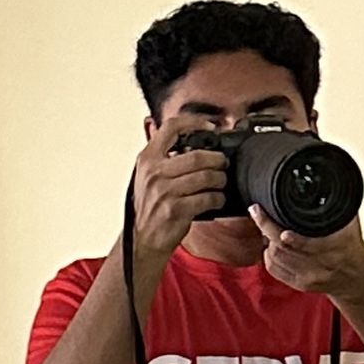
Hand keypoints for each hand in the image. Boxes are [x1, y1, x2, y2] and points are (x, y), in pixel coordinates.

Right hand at [131, 127, 228, 262]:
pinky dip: (217, 198)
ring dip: (220, 180)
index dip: (195, 122)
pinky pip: (208, 198)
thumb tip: (194, 144)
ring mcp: (165, 191)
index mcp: (147, 159)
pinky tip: (216, 199)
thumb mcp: (148, 177)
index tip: (210, 127)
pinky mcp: (176, 209)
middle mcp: (155, 173)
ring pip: (207, 176)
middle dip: (218, 160)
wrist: (142, 240)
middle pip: (198, 155)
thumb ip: (164, 158)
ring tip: (220, 182)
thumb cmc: (149, 208)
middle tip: (222, 163)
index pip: (171, 127)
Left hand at [253, 207, 363, 297]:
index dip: (286, 233)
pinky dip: (267, 255)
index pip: (307, 243)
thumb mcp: (349, 223)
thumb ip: (338, 206)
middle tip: (259, 214)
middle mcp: (321, 266)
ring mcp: (309, 278)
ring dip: (267, 242)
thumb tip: (326, 181)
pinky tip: (269, 245)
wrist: (356, 275)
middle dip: (267, 230)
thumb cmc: (351, 245)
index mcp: (336, 249)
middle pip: (284, 250)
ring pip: (276, 259)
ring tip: (266, 228)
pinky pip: (274, 269)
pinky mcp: (299, 285)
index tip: (273, 217)